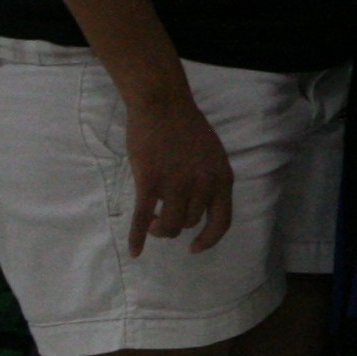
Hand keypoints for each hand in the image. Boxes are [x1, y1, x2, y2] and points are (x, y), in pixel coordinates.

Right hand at [120, 79, 233, 253]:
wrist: (163, 104)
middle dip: (174, 224)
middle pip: (188, 222)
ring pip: (169, 225)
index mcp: (222, 179)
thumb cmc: (187, 127)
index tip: (196, 247)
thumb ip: (211, 180)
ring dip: (159, 228)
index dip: (210, 239)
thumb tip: (204, 205)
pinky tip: (134, 251)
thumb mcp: (213, 155)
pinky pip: (142, 218)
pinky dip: (137, 237)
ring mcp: (176, 184)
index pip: (222, 221)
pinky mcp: (149, 182)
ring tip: (152, 220)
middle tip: (161, 217)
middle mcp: (202, 185)